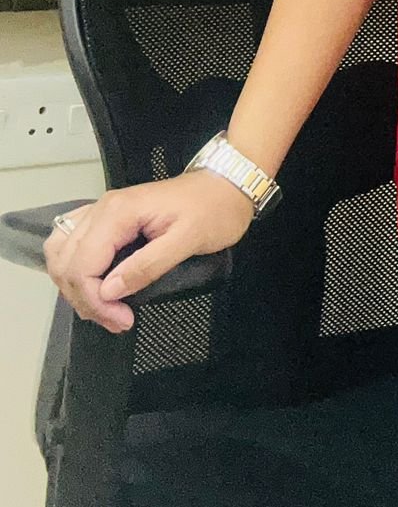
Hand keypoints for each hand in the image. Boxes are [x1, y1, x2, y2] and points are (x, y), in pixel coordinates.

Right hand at [43, 172, 254, 333]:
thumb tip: (108, 292)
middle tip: (117, 320)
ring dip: (76, 287)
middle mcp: (102, 208)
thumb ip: (147, 266)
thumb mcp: (188, 240)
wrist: (226, 185)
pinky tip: (95, 286)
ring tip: (106, 308)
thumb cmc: (213, 210)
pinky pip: (72, 243)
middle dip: (86, 299)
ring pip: (61, 254)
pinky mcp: (107, 217)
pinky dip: (75, 269)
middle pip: (67, 263)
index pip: (82, 266)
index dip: (95, 301)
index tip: (123, 320)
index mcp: (118, 212)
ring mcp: (102, 211)